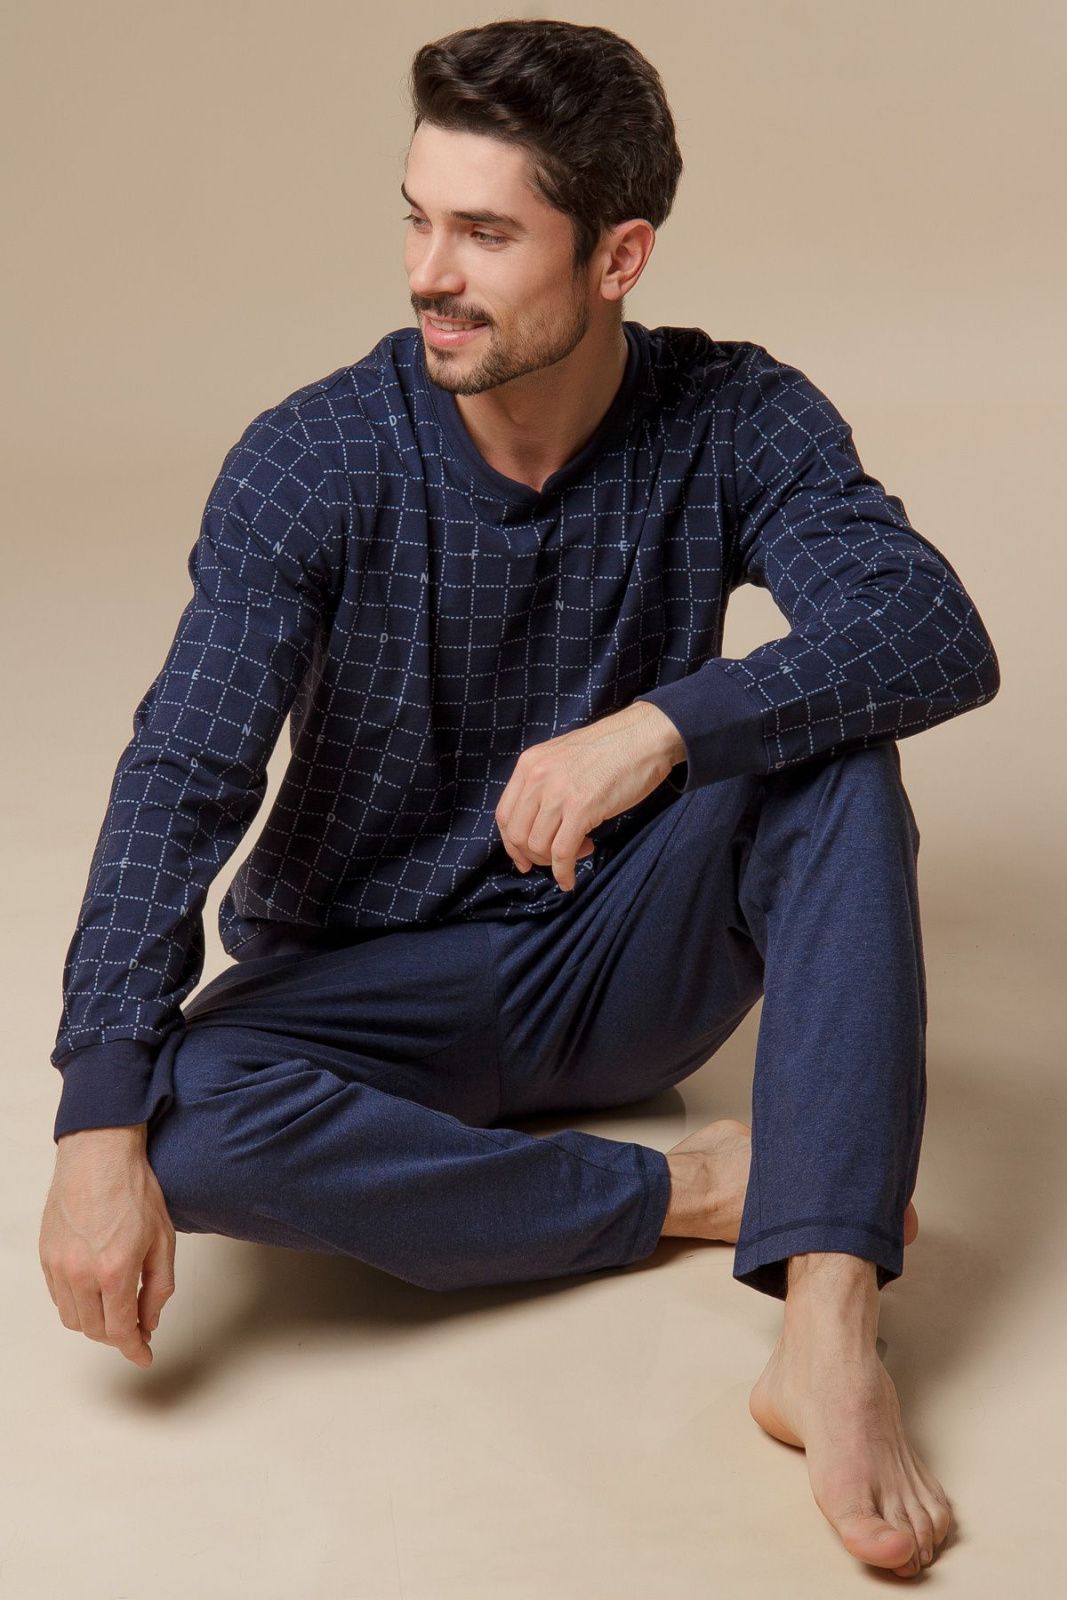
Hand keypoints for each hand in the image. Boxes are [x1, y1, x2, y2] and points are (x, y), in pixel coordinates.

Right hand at [39, 1123, 175, 1368]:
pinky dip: (77, 1304)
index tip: (144, 1357)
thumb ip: (158, 1287)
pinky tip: (95, 1292)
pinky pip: (59, 1296)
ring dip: (96, 1323)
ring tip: (117, 1309)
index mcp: (114, 1270)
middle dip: (118, 1336)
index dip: (134, 1349)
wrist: (100, 1153)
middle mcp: (80, 1273)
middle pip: (95, 1330)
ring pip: (73, 1318)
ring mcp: (58, 1264)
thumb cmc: (134, 1189)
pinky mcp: (46, 1254)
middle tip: (136, 1327)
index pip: (120, 1330)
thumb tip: (149, 1321)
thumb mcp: (163, 1239)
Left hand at [495, 701, 683, 890]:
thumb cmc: (610, 748)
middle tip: (553, 859)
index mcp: (529, 764)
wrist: (644, 736)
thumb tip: (536, 822)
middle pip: (517, 834)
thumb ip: (543, 783)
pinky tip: (570, 878)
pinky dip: (563, 872)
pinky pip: (562, 853)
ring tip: (579, 850)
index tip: (523, 858)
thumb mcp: (562, 757)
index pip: (504, 815)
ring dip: (553, 862)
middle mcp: (537, 777)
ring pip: (537, 846)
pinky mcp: (582, 808)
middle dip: (532, 856)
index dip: (511, 844)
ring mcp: (558, 792)